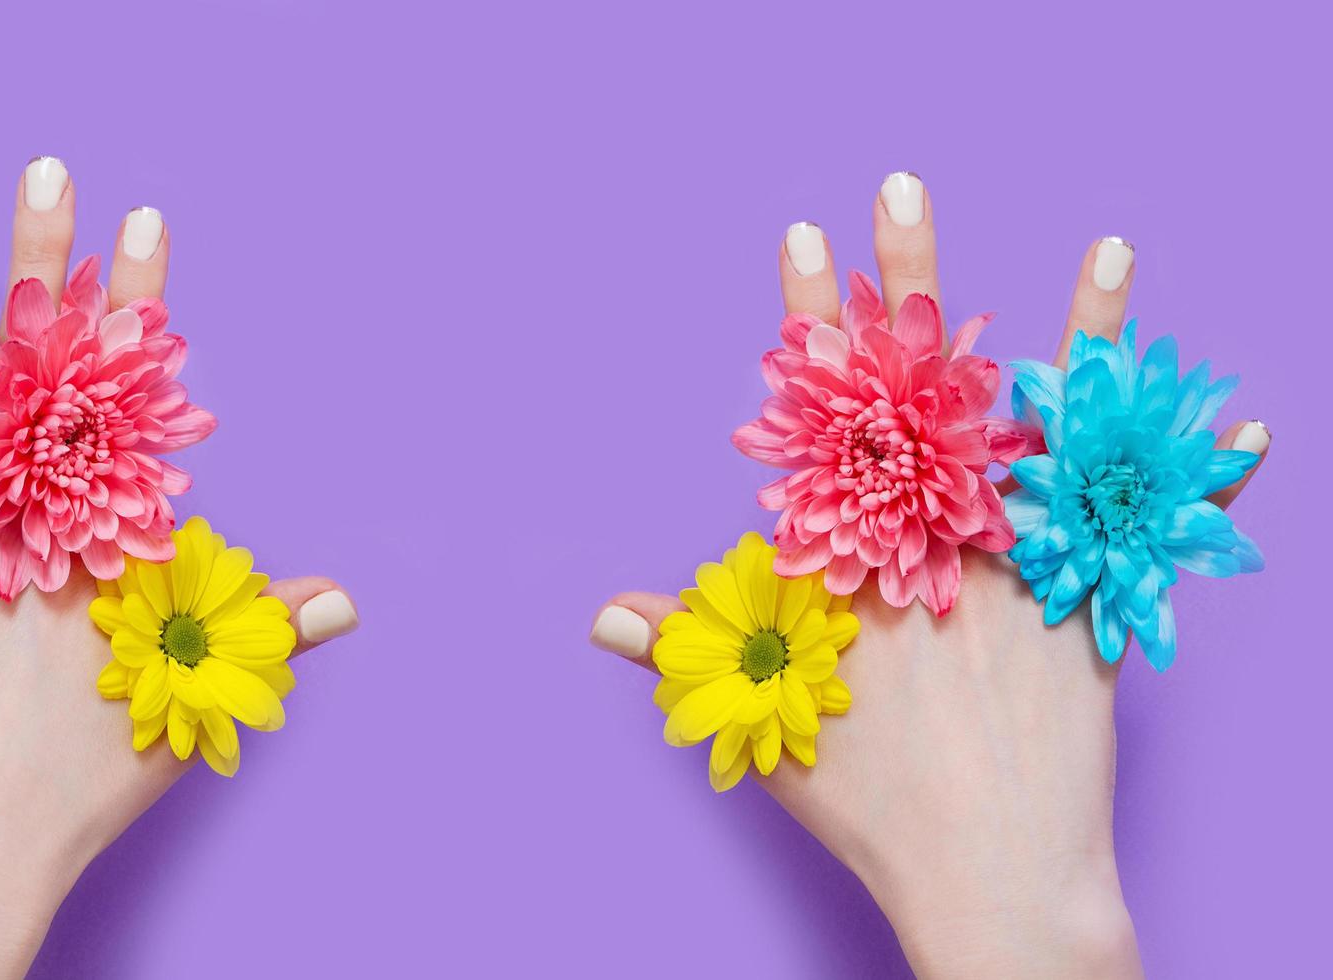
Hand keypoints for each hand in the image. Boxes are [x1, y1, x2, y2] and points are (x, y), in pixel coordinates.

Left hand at [0, 158, 359, 977]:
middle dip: (42, 266)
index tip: (144, 227)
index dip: (139, 304)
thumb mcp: (184, 702)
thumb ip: (265, 634)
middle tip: (47, 175)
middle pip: (24, 371)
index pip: (125, 394)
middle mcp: (4, 520)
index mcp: (92, 537)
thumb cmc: (77, 785)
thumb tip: (346, 599)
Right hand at [589, 174, 1267, 978]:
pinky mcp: (1097, 599)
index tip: (808, 238)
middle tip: (904, 188)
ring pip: (1050, 425)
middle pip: (924, 385)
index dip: (812, 319)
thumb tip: (597, 614)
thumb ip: (681, 645)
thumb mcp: (759, 715)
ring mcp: (1026, 560)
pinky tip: (1243, 418)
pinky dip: (1203, 470)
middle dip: (909, 279)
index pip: (825, 408)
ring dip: (1086, 332)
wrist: (989, 871)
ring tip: (1111, 248)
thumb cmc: (869, 799)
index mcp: (853, 550)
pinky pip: (1157, 521)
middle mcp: (940, 534)